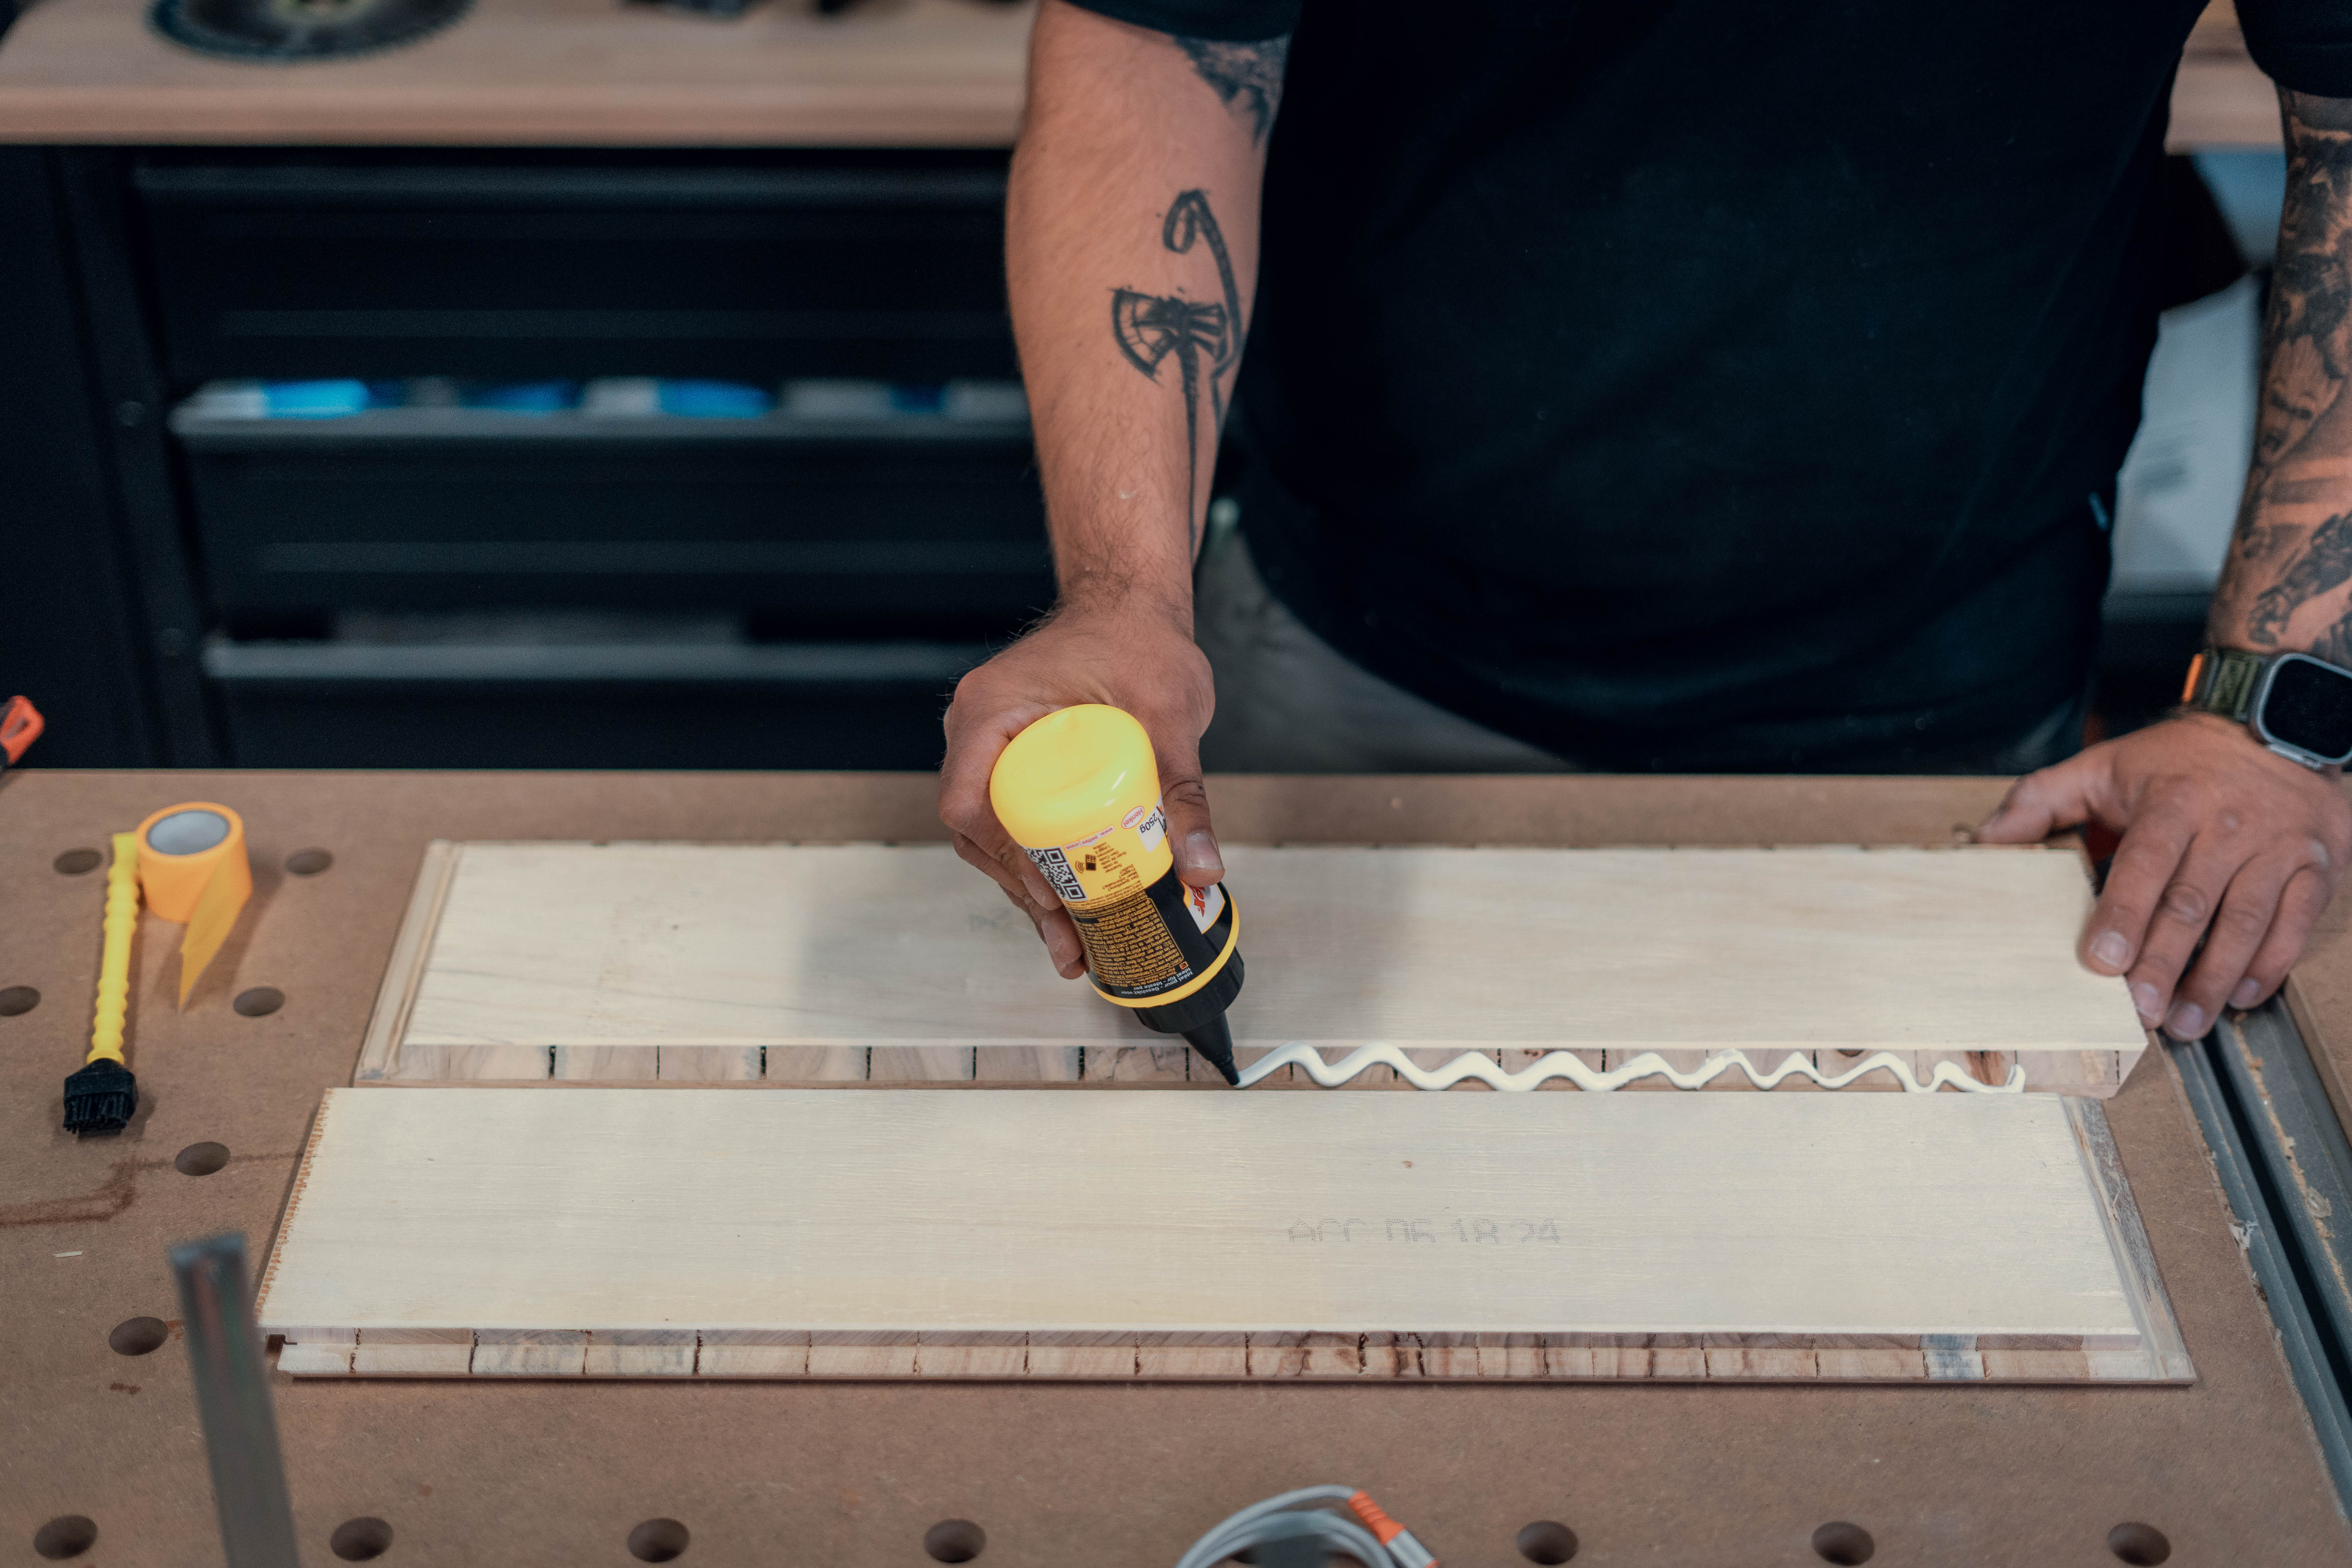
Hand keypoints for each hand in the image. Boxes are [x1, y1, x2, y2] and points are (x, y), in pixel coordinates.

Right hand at [938, 602, 1222, 977]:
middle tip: (1068, 941)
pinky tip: (1072, 902)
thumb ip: (1182, 792)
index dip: (1004, 858)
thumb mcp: (1168, 716)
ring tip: (1072, 942)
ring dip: (1031, 888)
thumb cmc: (1141, 640)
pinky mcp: (1017, 760)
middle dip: (1023, 891)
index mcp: (990, 711)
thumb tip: (1201, 869)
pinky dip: (1041, 860)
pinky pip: (1016, 817)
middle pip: (980, 830)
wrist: (1133, 603)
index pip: (969, 802)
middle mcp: (977, 730)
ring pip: (996, 833)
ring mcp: (992, 745)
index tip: (1051, 893)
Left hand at [1975, 713, 2350, 1038]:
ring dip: (2215, 979)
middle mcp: (2229, 826)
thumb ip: (2040, 800)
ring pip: (2246, 922)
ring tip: (2185, 1021)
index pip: (2146, 864)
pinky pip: (2294, 923)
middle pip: (2193, 903)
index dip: (2124, 915)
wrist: (2275, 730)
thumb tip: (1985, 842)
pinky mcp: (2313, 866)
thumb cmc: (2179, 759)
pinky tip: (2242, 996)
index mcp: (2173, 802)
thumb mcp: (2103, 765)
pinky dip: (2270, 965)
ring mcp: (2277, 848)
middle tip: (2141, 1011)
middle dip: (2165, 963)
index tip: (2102, 961)